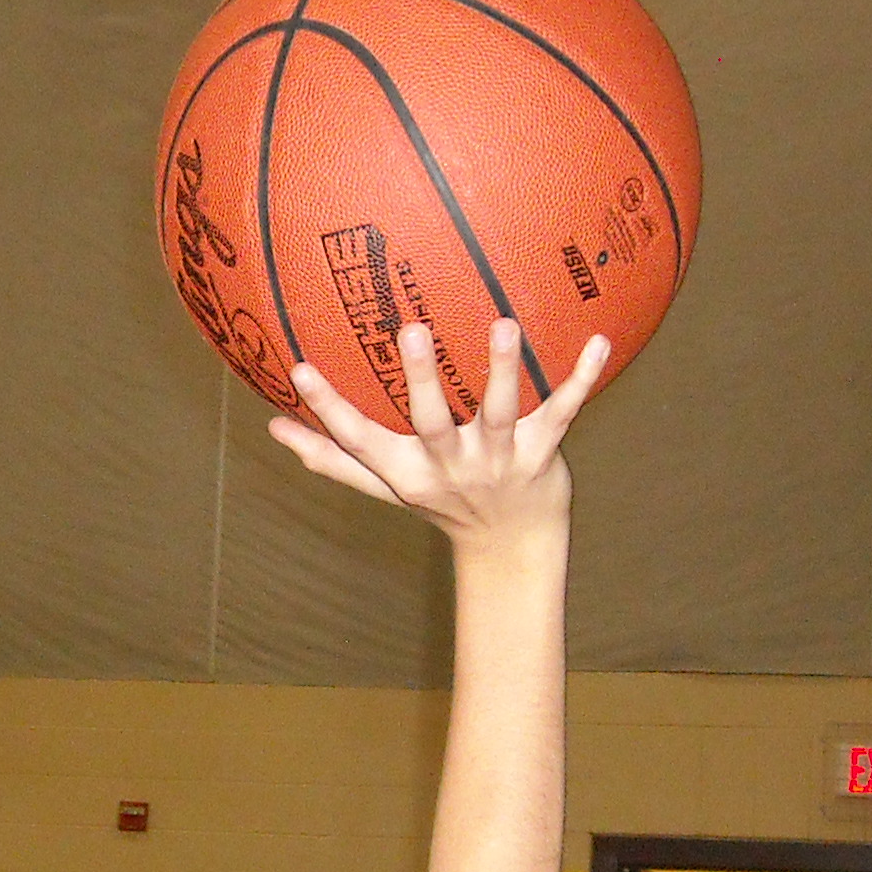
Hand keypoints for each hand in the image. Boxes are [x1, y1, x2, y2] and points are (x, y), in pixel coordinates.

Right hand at [266, 320, 604, 549]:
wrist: (514, 548)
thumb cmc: (442, 503)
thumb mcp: (385, 486)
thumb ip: (333, 457)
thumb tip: (272, 429)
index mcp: (409, 472)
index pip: (360, 441)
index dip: (327, 409)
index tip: (299, 368)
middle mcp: (453, 467)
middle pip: (432, 423)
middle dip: (421, 379)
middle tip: (410, 329)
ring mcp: (501, 461)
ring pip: (502, 413)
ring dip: (503, 370)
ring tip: (502, 323)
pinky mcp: (545, 454)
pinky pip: (565, 412)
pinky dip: (583, 379)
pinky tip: (598, 342)